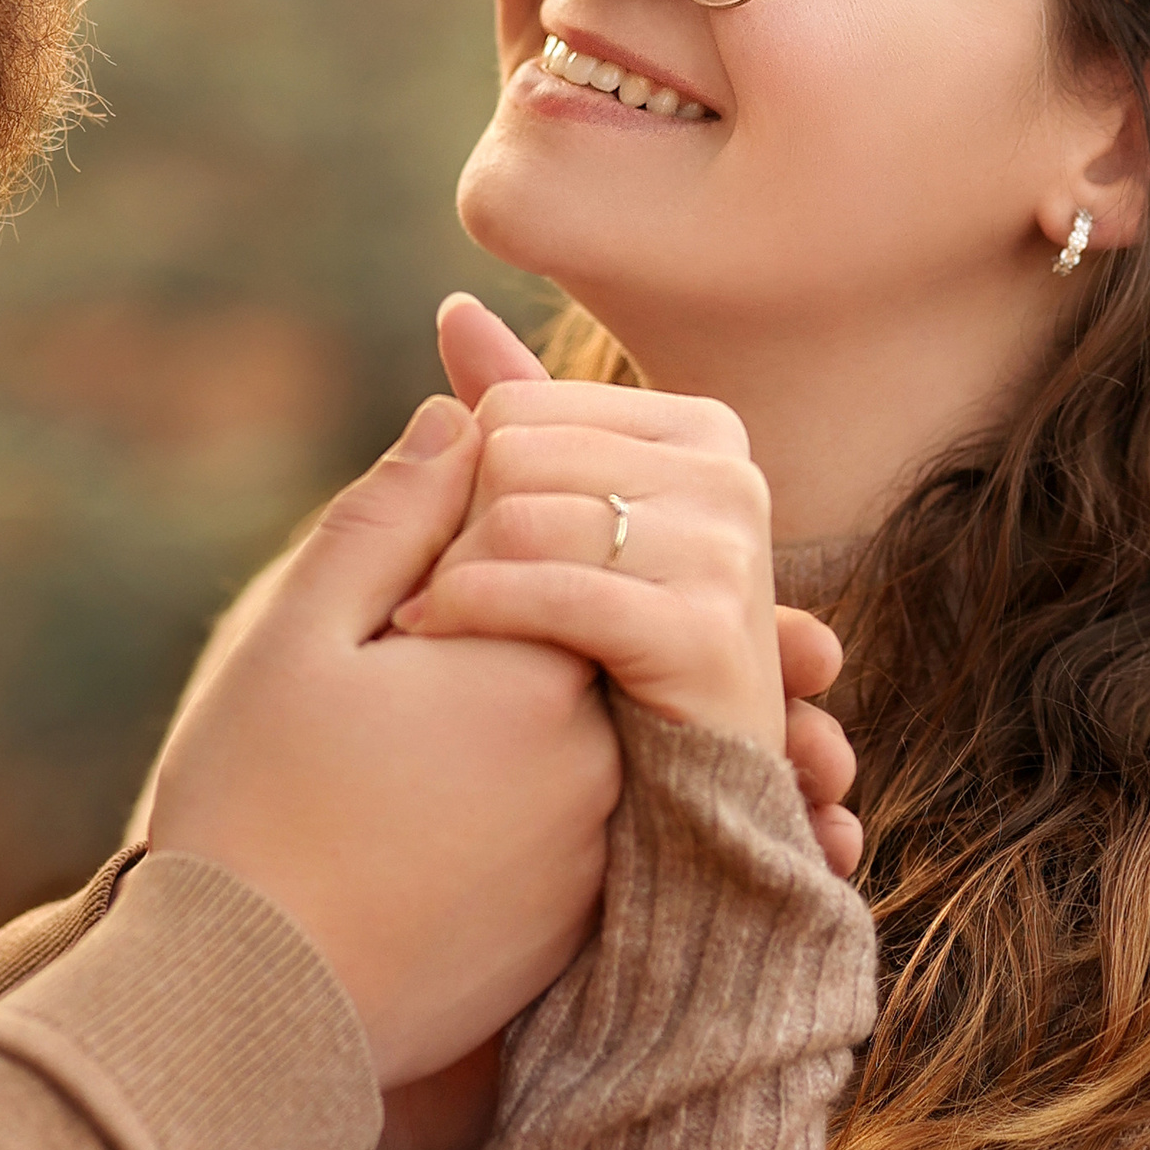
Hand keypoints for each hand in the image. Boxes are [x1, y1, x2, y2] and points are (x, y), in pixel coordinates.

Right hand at [144, 396, 619, 1086]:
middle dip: (542, 602)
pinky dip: (551, 794)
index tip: (446, 513)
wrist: (243, 1017)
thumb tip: (466, 414)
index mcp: (545, 660)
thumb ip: (392, 517)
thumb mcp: (298, 635)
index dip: (499, 516)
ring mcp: (609, 849)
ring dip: (556, 698)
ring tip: (442, 717)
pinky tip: (460, 800)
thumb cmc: (250, 811)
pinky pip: (598, 822)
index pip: (565, 540)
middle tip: (450, 615)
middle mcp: (610, 753)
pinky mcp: (587, 925)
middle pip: (601, 632)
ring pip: (603, 729)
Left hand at [432, 298, 862, 875]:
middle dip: (451, 532)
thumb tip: (455, 305)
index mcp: (700, 434)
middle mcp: (729, 480)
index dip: (454, 483)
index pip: (517, 406)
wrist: (649, 843)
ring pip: (524, 513)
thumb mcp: (548, 532)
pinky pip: (550, 588)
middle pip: (517, 451)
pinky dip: (469, 611)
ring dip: (451, 580)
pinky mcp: (707, 637)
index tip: (439, 558)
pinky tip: (428, 641)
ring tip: (422, 631)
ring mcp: (729, 557)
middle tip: (419, 606)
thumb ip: (515, 419)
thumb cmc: (589, 680)